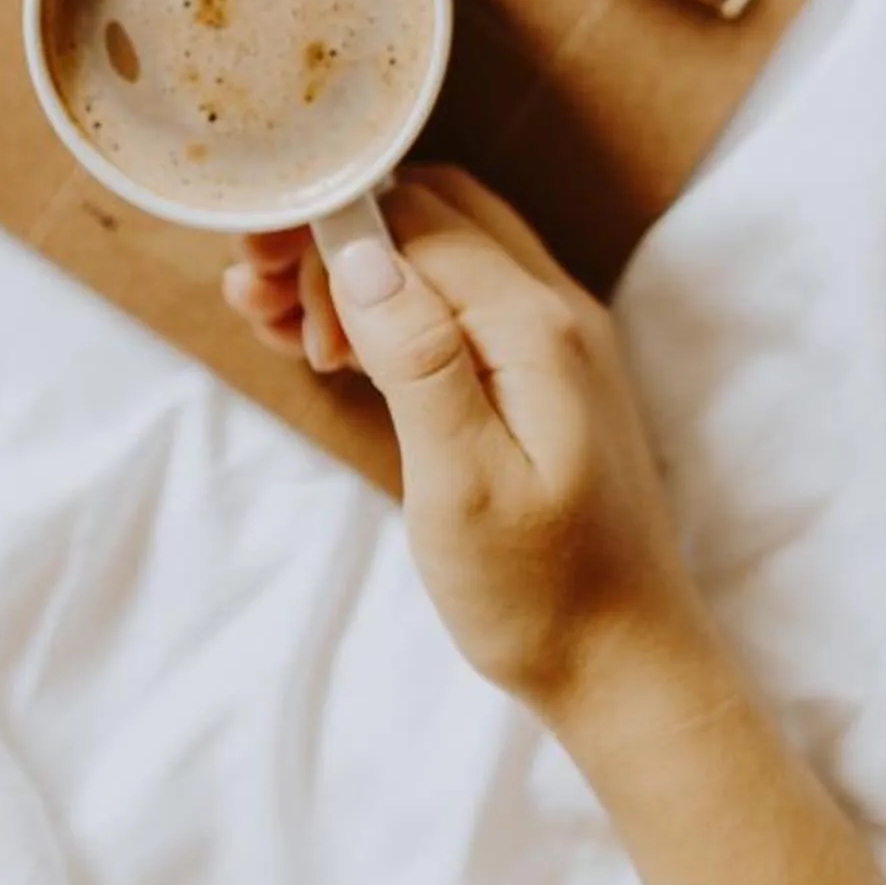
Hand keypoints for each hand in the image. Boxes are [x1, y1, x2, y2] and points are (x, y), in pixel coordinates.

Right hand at [223, 168, 715, 725]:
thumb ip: (417, 358)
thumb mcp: (462, 484)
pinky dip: (394, 310)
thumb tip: (361, 251)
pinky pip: (459, 304)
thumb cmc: (540, 593)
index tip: (264, 296)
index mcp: (537, 325)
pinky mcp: (542, 377)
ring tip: (280, 326)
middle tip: (259, 303)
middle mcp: (557, 309)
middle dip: (338, 240)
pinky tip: (336, 351)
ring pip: (443, 254)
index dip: (332, 242)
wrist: (626, 668)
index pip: (418, 222)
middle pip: (432, 216)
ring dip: (360, 271)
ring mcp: (556, 340)